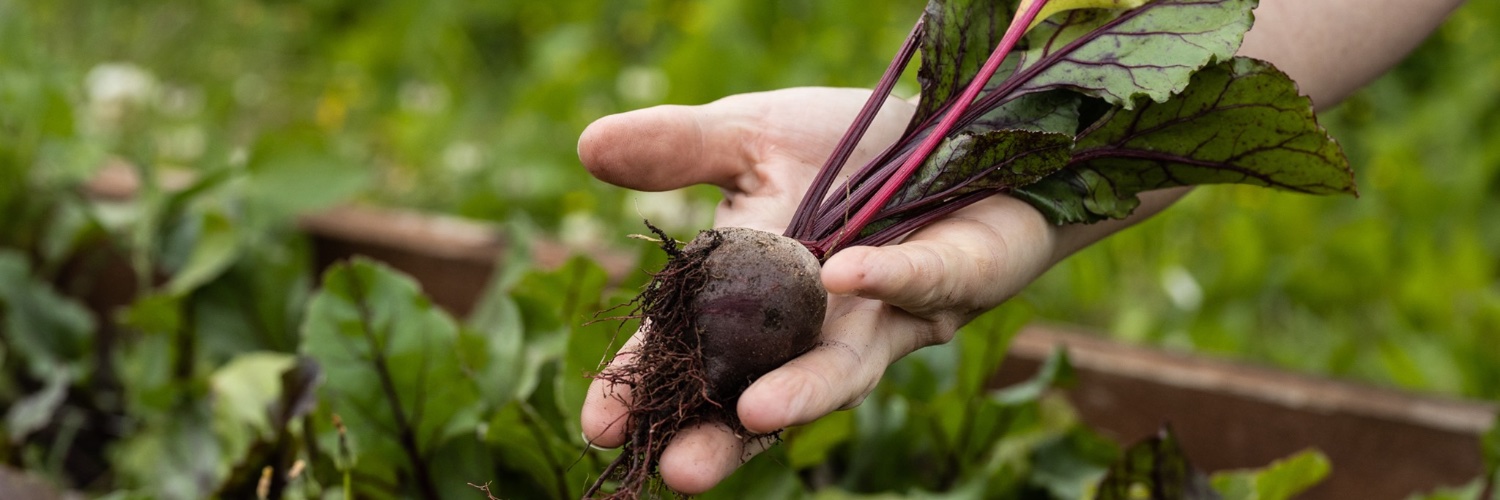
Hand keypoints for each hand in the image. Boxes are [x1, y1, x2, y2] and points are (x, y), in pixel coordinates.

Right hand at [577, 88, 1071, 493]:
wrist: (957, 123)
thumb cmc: (848, 146)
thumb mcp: (751, 137)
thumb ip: (679, 149)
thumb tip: (588, 146)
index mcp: (753, 298)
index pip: (688, 353)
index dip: (645, 389)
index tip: (600, 423)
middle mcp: (817, 327)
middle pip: (763, 395)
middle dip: (724, 438)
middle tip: (677, 470)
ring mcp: (890, 317)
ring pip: (847, 370)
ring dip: (804, 394)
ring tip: (757, 416)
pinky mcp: (956, 280)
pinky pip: (923, 283)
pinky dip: (885, 280)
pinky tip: (845, 275)